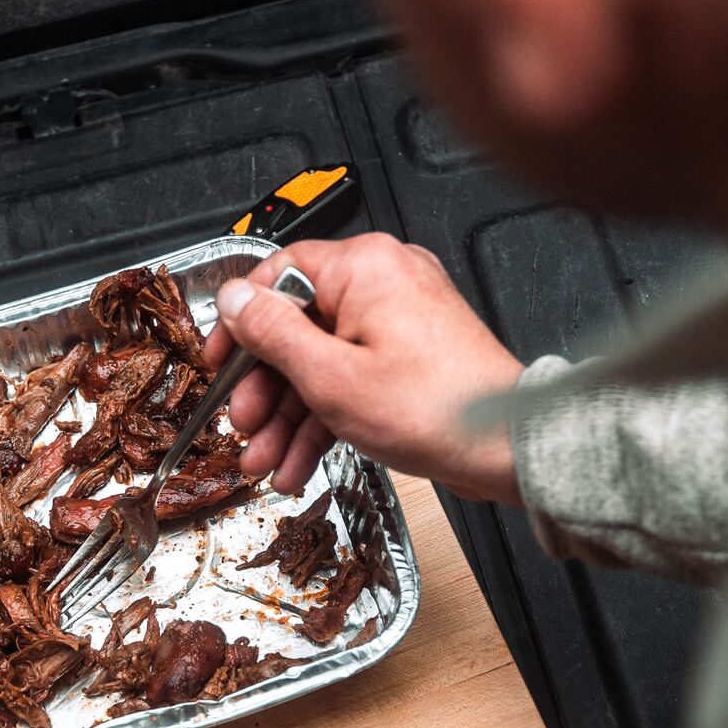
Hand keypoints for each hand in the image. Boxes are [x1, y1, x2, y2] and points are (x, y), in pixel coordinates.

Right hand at [206, 233, 526, 499]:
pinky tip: (300, 460)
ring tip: (268, 460)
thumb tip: (233, 299)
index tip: (221, 362)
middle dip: (266, 390)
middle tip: (246, 426)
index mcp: (364, 267)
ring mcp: (400, 320)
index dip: (241, 325)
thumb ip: (272, 334)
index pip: (278, 276)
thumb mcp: (330, 376)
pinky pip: (353, 377)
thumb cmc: (438, 407)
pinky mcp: (411, 356)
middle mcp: (384, 282)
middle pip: (298, 328)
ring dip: (290, 416)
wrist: (506, 445)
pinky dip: (326, 417)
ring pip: (323, 361)